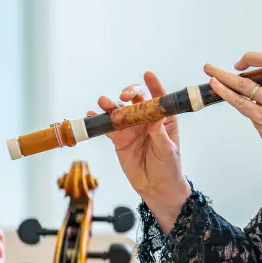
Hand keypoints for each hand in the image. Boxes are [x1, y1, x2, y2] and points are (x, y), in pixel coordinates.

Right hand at [93, 71, 190, 229]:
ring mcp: (132, 128)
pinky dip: (100, 121)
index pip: (159, 98)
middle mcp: (146, 120)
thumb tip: (156, 116)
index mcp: (163, 119)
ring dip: (110, 105)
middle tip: (124, 96)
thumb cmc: (169, 167)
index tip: (148, 75)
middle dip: (129, 93)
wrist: (157, 187)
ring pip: (120, 112)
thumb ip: (160, 133)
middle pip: (136, 100)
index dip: (154, 85)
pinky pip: (109, 128)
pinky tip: (92, 115)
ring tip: (103, 102)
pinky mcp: (119, 140)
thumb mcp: (168, 150)